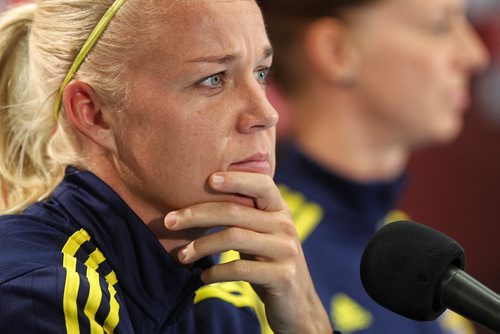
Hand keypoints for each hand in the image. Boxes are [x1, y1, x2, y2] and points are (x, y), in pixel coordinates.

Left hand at [164, 171, 331, 333]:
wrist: (298, 303)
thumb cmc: (269, 262)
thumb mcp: (261, 234)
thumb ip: (244, 217)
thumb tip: (197, 203)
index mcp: (279, 209)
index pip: (261, 184)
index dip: (236, 179)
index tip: (207, 179)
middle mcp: (285, 225)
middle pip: (234, 210)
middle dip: (196, 214)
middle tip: (168, 221)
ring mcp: (285, 250)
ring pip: (233, 237)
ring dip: (201, 246)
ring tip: (181, 256)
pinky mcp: (281, 275)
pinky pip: (240, 269)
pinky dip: (216, 272)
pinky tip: (204, 277)